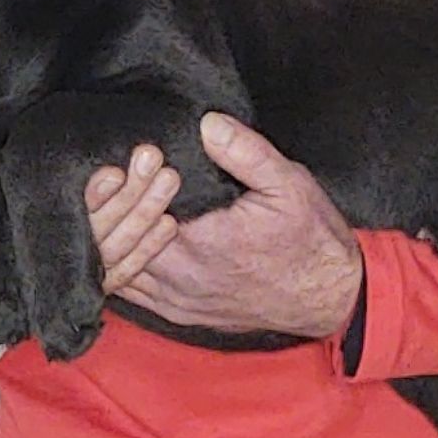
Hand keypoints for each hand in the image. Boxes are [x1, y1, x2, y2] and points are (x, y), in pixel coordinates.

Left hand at [85, 114, 362, 338]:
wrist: (329, 297)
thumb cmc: (310, 239)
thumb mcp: (288, 184)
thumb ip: (246, 152)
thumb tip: (208, 123)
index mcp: (197, 245)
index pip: (133, 213)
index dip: (123, 183)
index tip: (135, 156)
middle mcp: (178, 280)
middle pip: (112, 245)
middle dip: (107, 207)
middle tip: (112, 173)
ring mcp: (175, 301)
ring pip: (114, 271)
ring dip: (109, 237)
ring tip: (114, 201)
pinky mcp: (179, 313)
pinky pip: (130, 293)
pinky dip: (118, 264)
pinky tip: (122, 240)